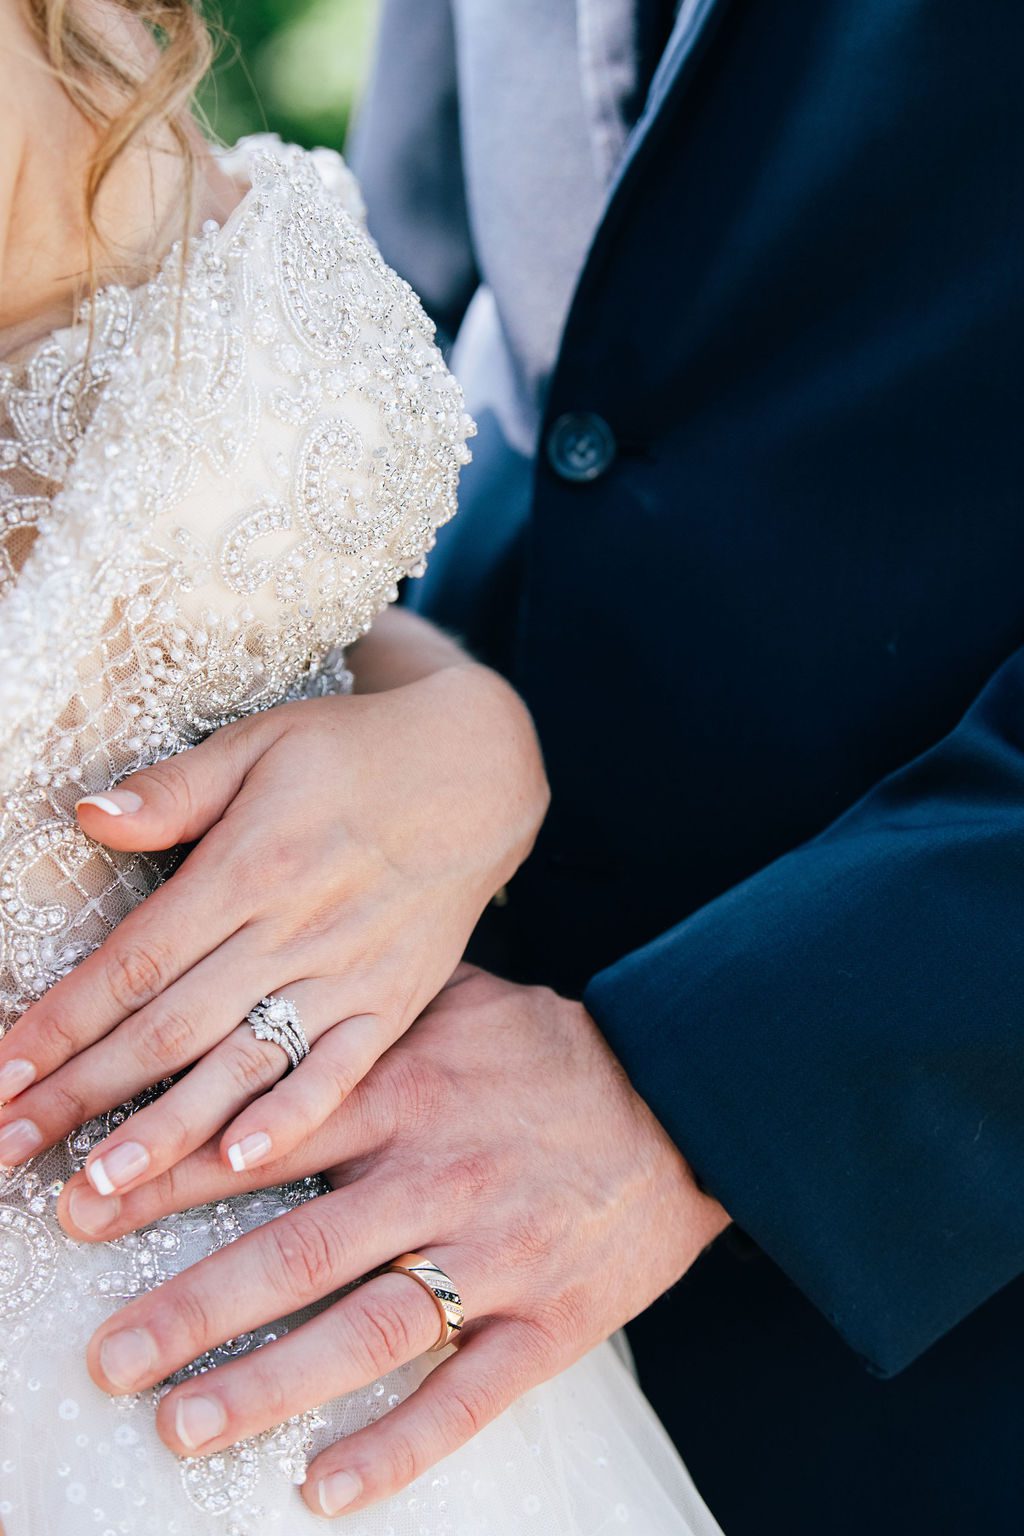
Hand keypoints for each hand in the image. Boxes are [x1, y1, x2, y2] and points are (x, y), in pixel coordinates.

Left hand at [0, 614, 547, 1196]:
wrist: (478, 774)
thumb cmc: (354, 753)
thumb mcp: (261, 742)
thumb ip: (175, 788)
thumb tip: (87, 815)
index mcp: (249, 867)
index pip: (134, 961)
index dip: (60, 1022)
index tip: (1, 1074)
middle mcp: (293, 930)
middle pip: (170, 1027)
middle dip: (83, 1092)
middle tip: (10, 1149)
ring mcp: (346, 974)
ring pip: (245, 1062)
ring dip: (169, 1128)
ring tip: (102, 1185)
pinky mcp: (392, 1002)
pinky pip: (342, 1069)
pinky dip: (295, 1115)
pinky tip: (244, 1162)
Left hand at [59, 966, 728, 1518]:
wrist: (684, 1097)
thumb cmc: (554, 1051)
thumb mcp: (458, 1000)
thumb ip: (362, 1011)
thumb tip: (263, 1004)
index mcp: (406, 1092)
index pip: (265, 1142)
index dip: (169, 1179)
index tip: (87, 1210)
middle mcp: (439, 1176)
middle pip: (297, 1252)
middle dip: (192, 1306)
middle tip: (109, 1353)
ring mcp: (494, 1254)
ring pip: (365, 1332)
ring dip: (268, 1385)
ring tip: (180, 1427)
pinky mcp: (548, 1320)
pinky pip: (466, 1397)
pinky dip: (396, 1448)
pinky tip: (323, 1489)